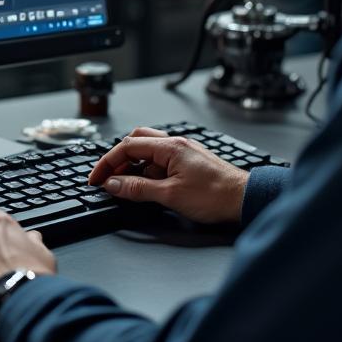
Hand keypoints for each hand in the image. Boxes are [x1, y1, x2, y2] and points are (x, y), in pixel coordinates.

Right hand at [88, 127, 248, 223]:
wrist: (245, 199)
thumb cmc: (216, 196)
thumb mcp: (169, 195)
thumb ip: (138, 188)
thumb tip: (114, 184)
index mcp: (170, 147)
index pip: (127, 147)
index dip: (107, 163)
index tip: (96, 178)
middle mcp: (177, 144)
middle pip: (136, 142)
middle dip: (118, 159)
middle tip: (108, 178)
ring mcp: (184, 152)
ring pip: (149, 151)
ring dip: (134, 165)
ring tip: (126, 185)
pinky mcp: (190, 163)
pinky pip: (162, 160)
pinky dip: (148, 170)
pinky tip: (148, 186)